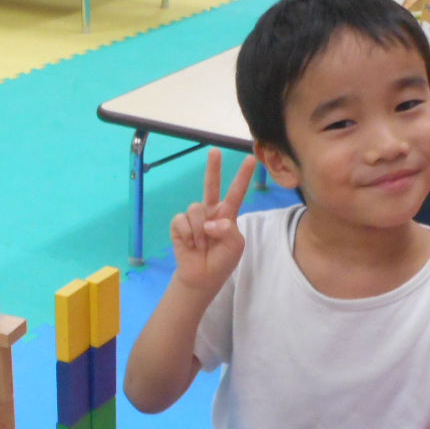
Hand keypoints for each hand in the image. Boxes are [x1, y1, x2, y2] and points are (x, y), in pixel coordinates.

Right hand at [170, 150, 257, 292]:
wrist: (203, 277)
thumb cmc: (222, 260)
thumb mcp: (235, 246)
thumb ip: (228, 231)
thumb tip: (210, 222)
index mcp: (227, 215)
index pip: (236, 192)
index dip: (242, 177)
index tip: (250, 160)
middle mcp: (210, 212)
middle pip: (211, 186)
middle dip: (213, 168)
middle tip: (215, 151)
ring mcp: (194, 217)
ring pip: (195, 209)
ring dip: (200, 230)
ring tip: (202, 244)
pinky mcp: (179, 225)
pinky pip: (182, 220)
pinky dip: (188, 234)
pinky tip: (191, 244)